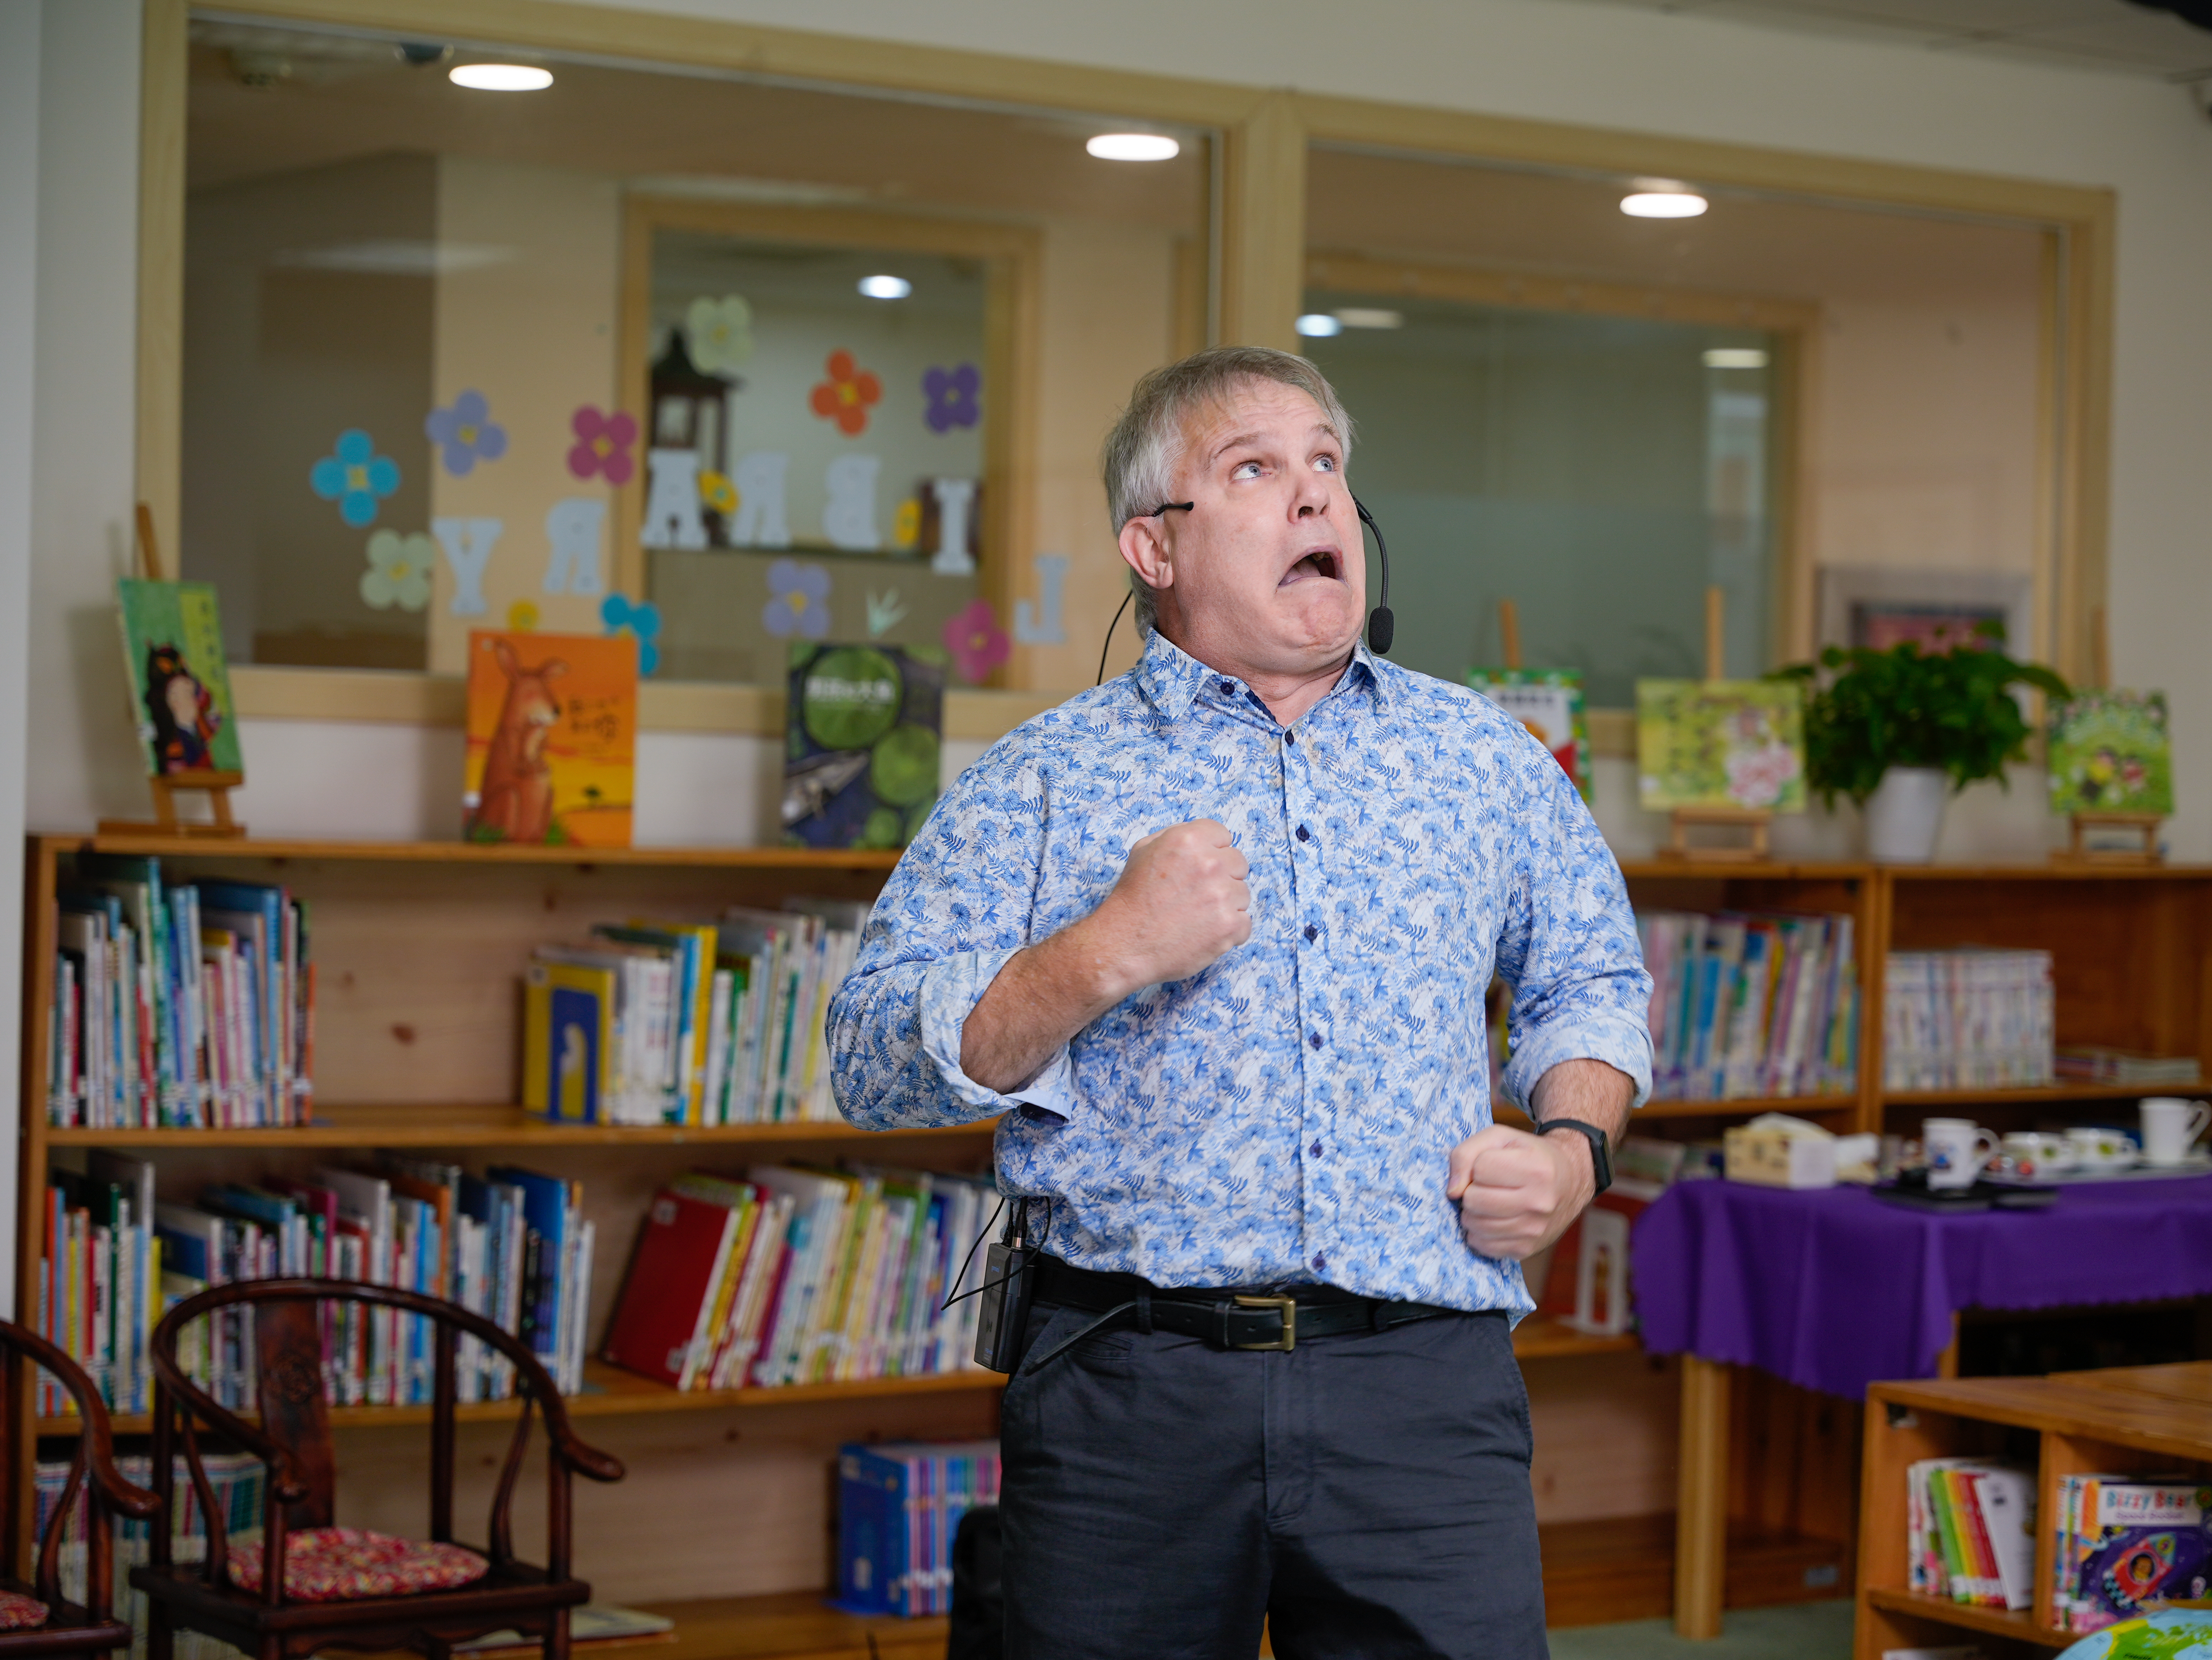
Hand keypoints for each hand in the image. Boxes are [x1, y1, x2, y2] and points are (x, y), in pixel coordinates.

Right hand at [1086, 819, 1250, 991]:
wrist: (1123, 943)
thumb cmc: (1132, 898)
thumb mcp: (1143, 851)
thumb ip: (1176, 836)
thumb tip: (1203, 838)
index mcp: (1189, 839)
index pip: (1223, 836)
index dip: (1212, 852)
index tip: (1200, 869)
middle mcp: (1210, 863)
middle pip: (1238, 863)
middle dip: (1223, 877)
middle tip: (1198, 895)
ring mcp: (1222, 895)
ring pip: (1243, 894)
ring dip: (1226, 905)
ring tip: (1198, 917)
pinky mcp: (1230, 926)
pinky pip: (1245, 923)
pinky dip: (1228, 932)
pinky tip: (1204, 934)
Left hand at [1445, 1124, 1596, 1261]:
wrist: (1569, 1180)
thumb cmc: (1528, 1155)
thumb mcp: (1500, 1137)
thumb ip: (1466, 1154)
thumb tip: (1452, 1192)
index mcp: (1536, 1170)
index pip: (1479, 1168)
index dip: (1478, 1165)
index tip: (1493, 1165)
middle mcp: (1539, 1203)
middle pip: (1473, 1200)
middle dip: (1472, 1190)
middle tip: (1487, 1186)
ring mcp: (1534, 1230)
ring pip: (1474, 1225)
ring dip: (1473, 1212)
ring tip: (1490, 1201)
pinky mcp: (1526, 1249)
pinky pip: (1482, 1245)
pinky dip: (1480, 1232)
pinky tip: (1494, 1219)